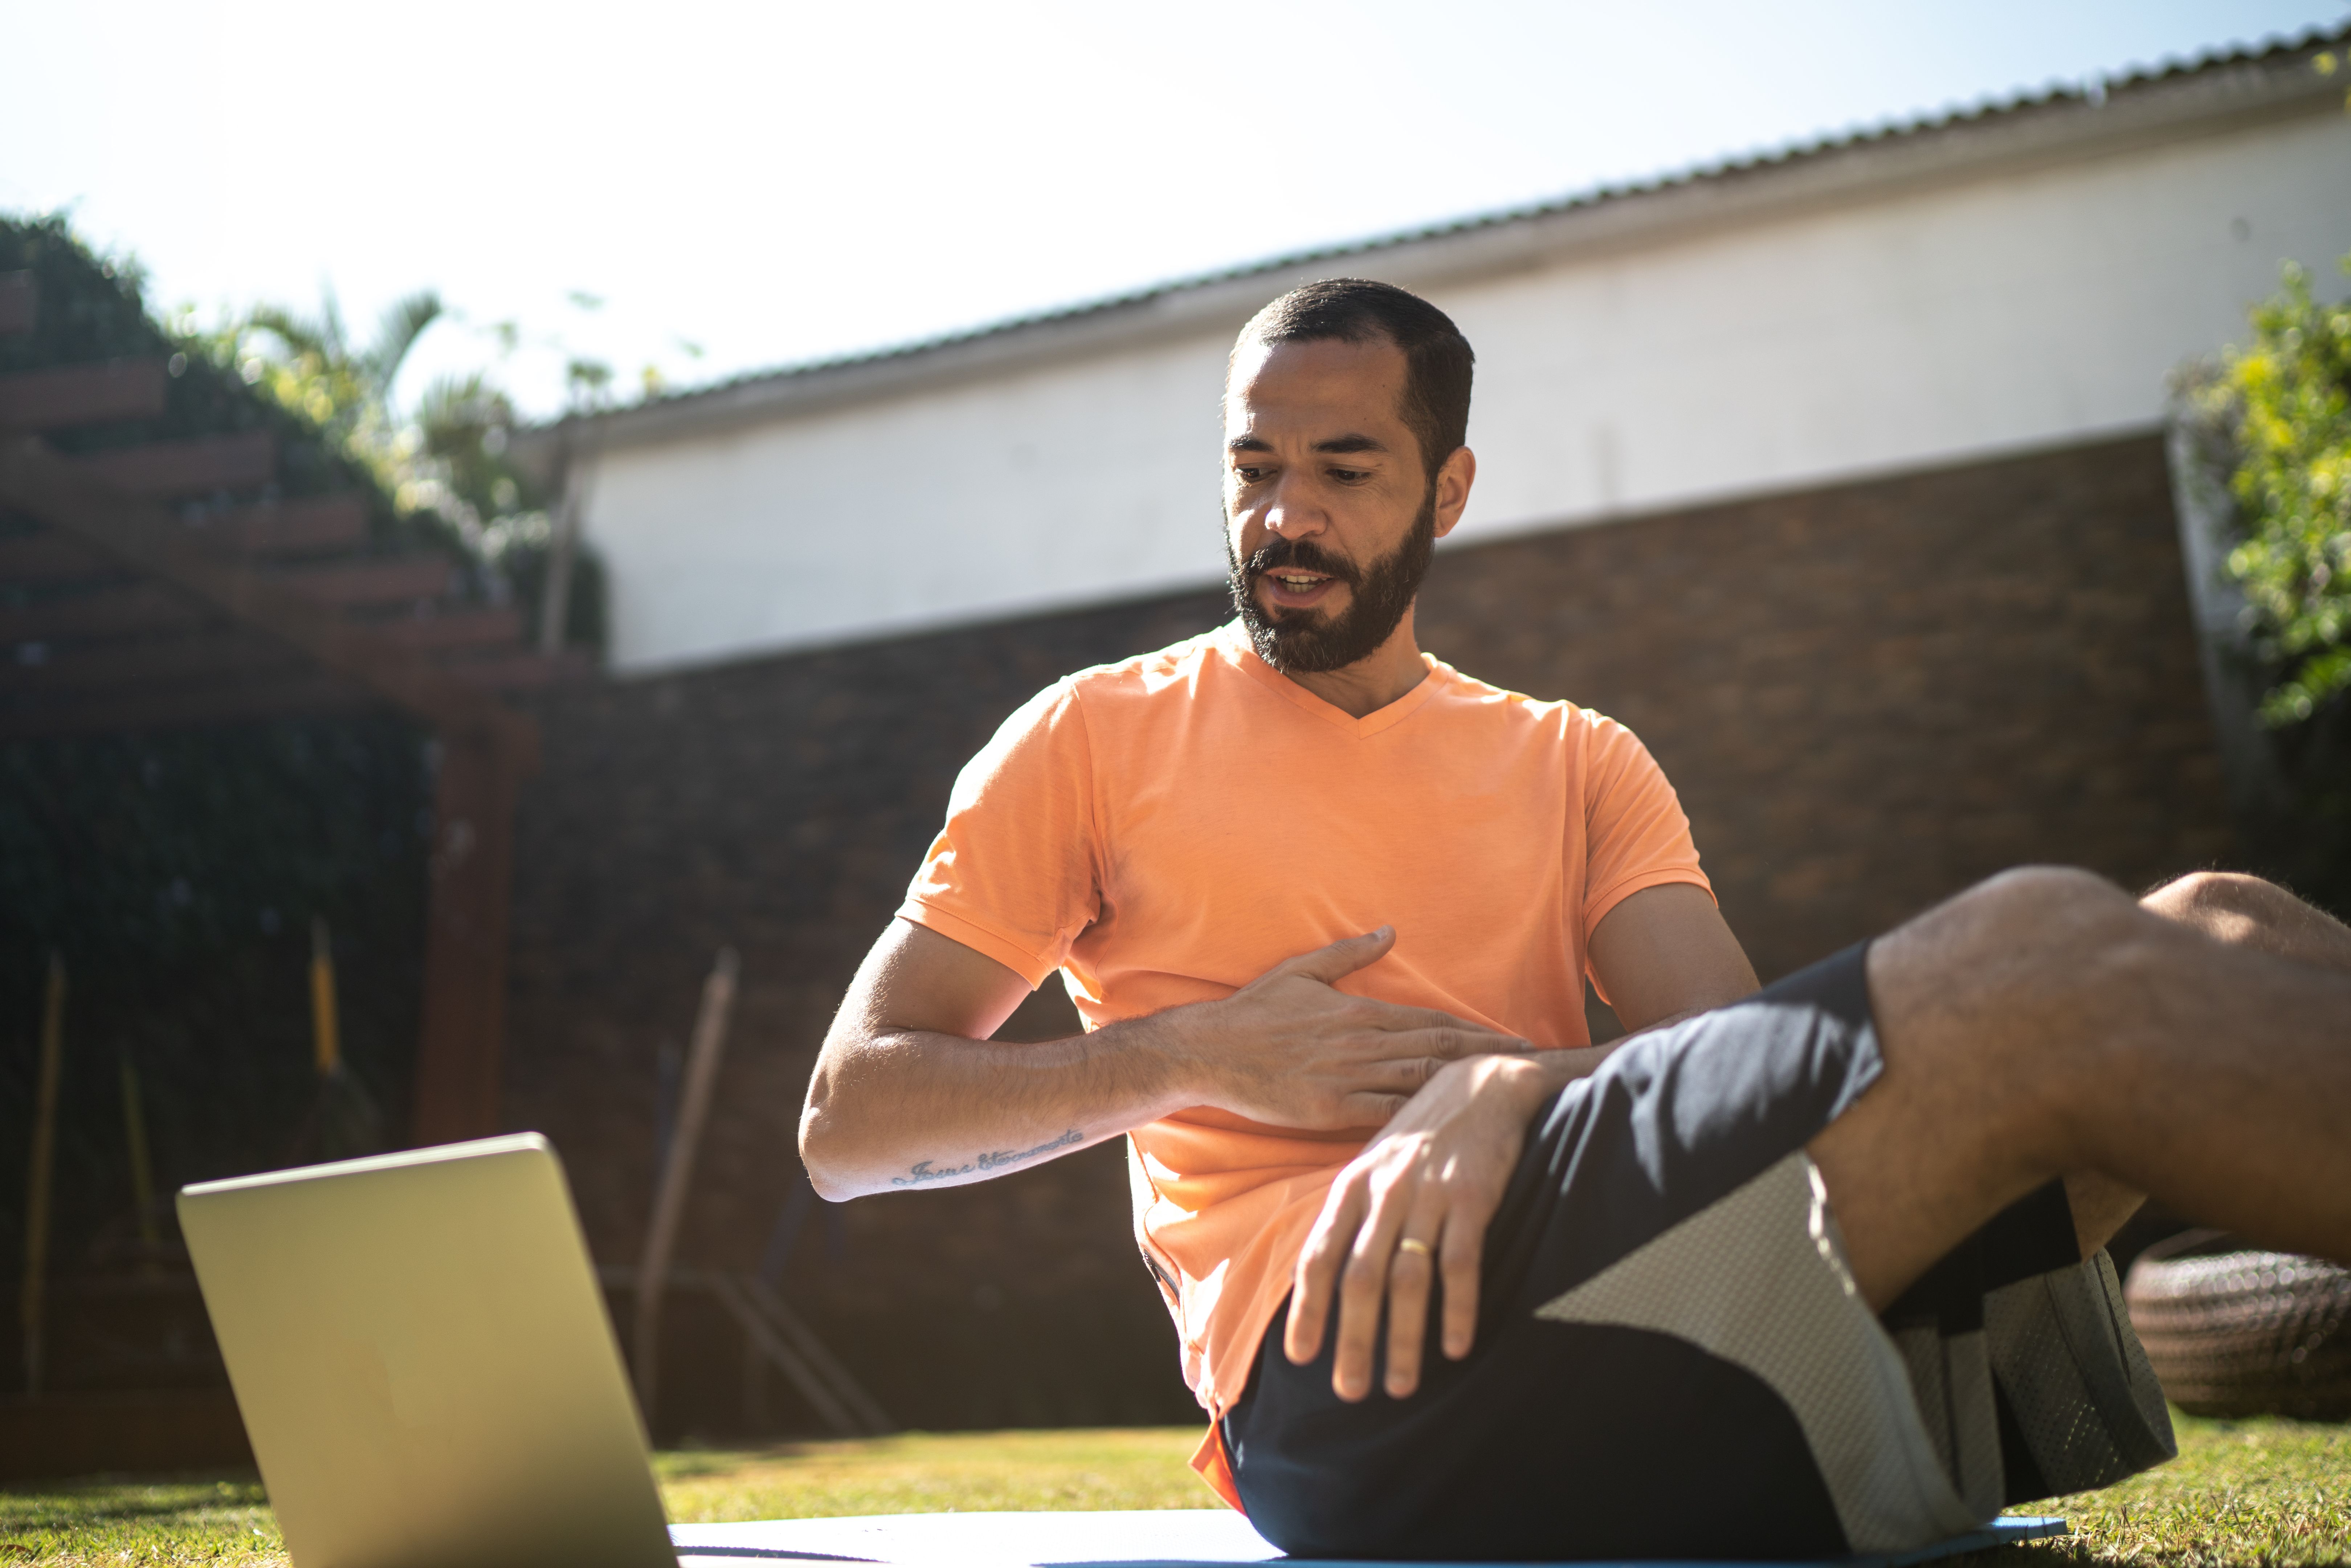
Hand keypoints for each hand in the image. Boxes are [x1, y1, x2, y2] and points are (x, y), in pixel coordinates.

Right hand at [1178, 928, 1529, 1129]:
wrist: (1208, 1049)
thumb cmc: (1253, 1012)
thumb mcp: (1301, 970)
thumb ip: (1348, 953)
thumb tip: (1388, 929)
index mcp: (1359, 1011)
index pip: (1432, 1023)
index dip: (1478, 1032)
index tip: (1514, 1040)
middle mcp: (1361, 1042)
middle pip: (1440, 1051)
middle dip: (1490, 1059)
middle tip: (1534, 1067)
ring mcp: (1347, 1076)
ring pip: (1420, 1081)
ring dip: (1467, 1088)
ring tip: (1506, 1096)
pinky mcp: (1330, 1109)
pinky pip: (1385, 1116)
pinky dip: (1421, 1121)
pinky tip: (1452, 1129)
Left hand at [1283, 1048, 1602, 1399]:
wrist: (1482, 1082)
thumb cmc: (1422, 1134)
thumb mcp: (1375, 1165)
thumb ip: (1353, 1216)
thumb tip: (1324, 1275)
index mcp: (1352, 1185)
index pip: (1319, 1255)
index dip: (1307, 1309)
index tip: (1300, 1358)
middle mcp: (1384, 1192)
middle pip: (1359, 1278)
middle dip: (1352, 1339)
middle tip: (1349, 1392)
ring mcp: (1428, 1194)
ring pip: (1408, 1278)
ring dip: (1403, 1338)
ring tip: (1399, 1387)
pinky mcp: (1473, 1196)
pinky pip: (1461, 1262)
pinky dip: (1457, 1308)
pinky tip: (1457, 1347)